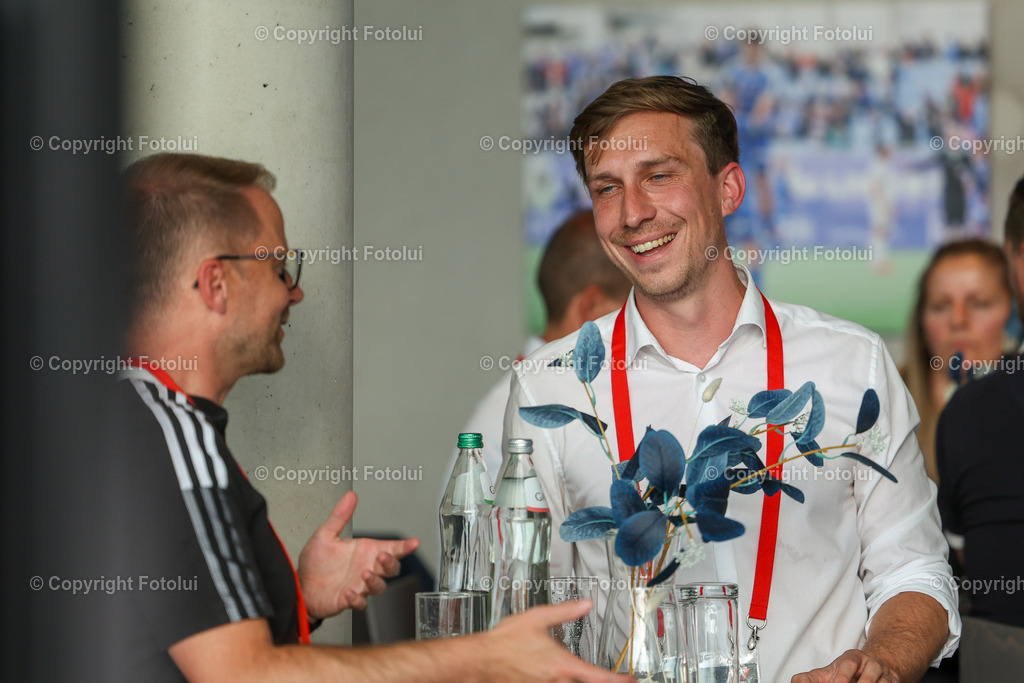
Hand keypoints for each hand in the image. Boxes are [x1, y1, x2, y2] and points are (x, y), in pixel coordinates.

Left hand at [297, 491, 418, 618]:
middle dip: (390, 563)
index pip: (390, 548)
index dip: (404, 546)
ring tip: (364, 574)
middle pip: (390, 568)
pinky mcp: (348, 600)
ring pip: (378, 586)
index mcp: (364, 552)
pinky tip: (350, 593)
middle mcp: (365, 568)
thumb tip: (350, 496)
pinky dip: (357, 599)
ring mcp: (359, 585)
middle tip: (383, 556)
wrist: (301, 586)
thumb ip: (339, 516)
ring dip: (374, 581)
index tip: (414, 542)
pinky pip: (359, 603)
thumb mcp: (325, 535)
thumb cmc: (316, 563)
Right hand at [483, 600, 632, 681]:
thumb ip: (566, 612)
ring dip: (579, 682)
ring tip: (587, 677)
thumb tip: (586, 604)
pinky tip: (558, 678)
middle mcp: (556, 682)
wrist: (481, 659)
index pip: (598, 677)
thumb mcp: (538, 618)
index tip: (629, 680)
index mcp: (563, 664)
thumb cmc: (505, 641)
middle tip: (612, 679)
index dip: (618, 681)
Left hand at [792, 649, 898, 682]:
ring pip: (883, 681)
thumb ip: (810, 679)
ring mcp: (884, 674)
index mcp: (852, 658)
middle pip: (870, 672)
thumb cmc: (846, 674)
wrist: (872, 670)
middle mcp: (871, 663)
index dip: (842, 677)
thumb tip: (797, 682)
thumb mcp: (826, 674)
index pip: (848, 664)